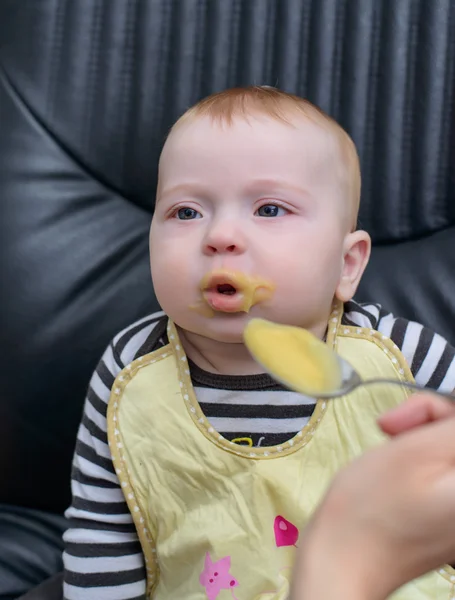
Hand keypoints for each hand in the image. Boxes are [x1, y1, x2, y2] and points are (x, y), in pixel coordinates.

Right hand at [291, 393, 454, 599]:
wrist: (340, 564)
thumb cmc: (370, 509)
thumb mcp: (415, 450)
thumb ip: (452, 424)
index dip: (435, 410)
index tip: (401, 421)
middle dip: (426, 423)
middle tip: (388, 431)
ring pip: (446, 453)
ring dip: (418, 442)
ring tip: (387, 455)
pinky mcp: (446, 522)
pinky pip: (439, 475)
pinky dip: (417, 464)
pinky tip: (393, 473)